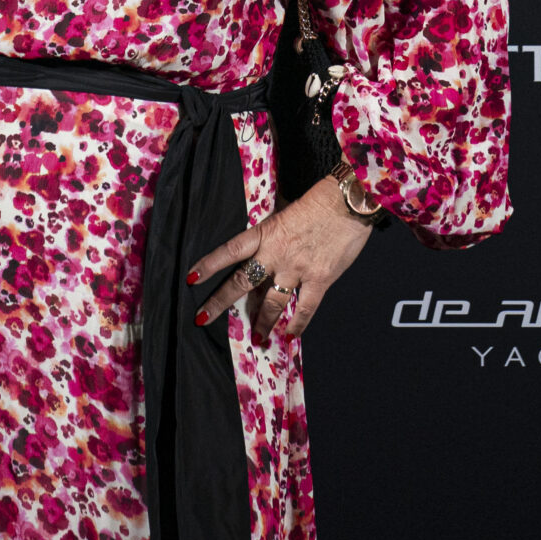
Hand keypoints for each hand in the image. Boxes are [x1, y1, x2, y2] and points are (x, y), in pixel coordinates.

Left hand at [187, 173, 377, 338]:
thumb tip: (266, 247)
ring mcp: (297, 268)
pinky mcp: (320, 279)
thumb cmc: (320, 202)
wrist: (349, 201)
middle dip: (219, 302)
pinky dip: (297, 324)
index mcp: (266, 233)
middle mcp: (276, 254)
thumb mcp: (287, 212)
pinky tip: (289, 335)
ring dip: (262, 322)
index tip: (191, 278)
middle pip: (241, 281)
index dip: (210, 264)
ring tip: (256, 338)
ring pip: (271, 302)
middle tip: (202, 319)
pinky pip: (305, 308)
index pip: (230, 250)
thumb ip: (274, 233)